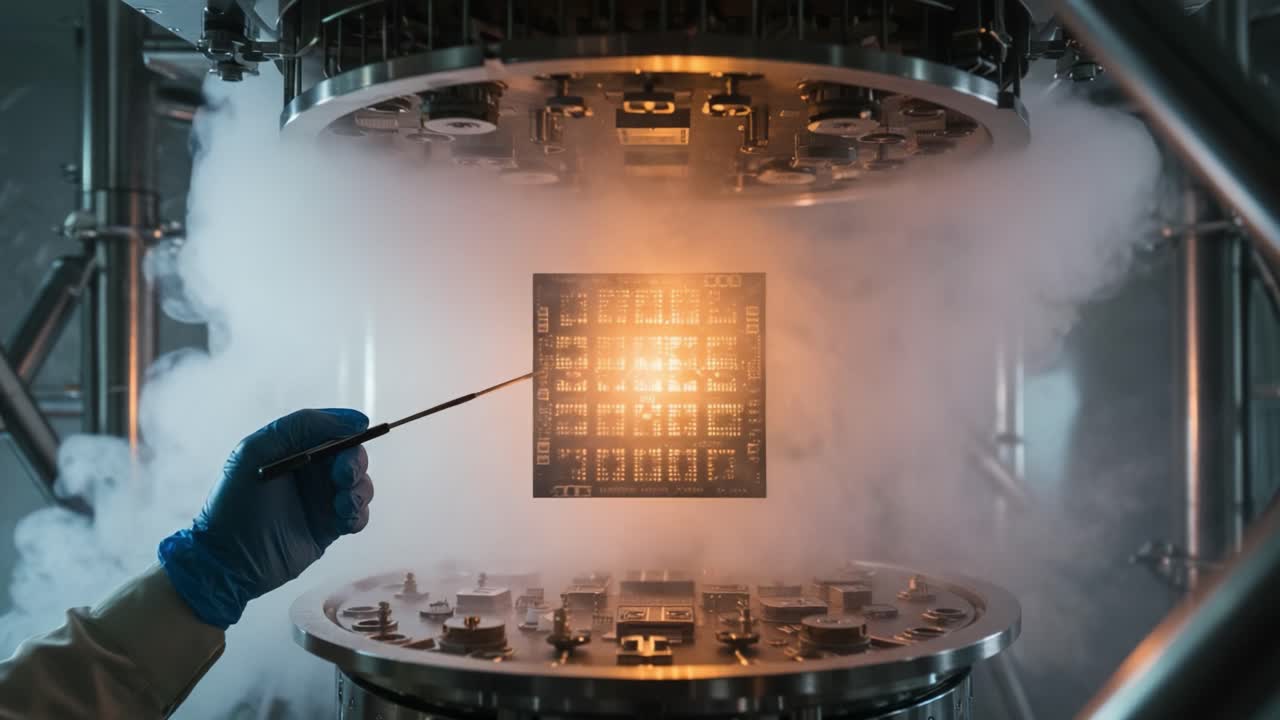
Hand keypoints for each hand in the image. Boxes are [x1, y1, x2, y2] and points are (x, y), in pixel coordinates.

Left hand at [158, 409, 374, 628]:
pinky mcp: (330, 528)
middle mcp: (310, 472)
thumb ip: (301, 425)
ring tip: (341, 505)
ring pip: (361, 484)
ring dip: (359, 490)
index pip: (331, 430)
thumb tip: (354, 421)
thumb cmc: (234, 501)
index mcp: (293, 449)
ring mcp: (322, 500)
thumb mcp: (256, 450)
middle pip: (352, 456)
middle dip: (355, 462)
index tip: (359, 431)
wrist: (228, 560)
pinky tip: (343, 520)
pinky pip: (359, 514)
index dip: (348, 429)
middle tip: (342, 476)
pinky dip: (358, 514)